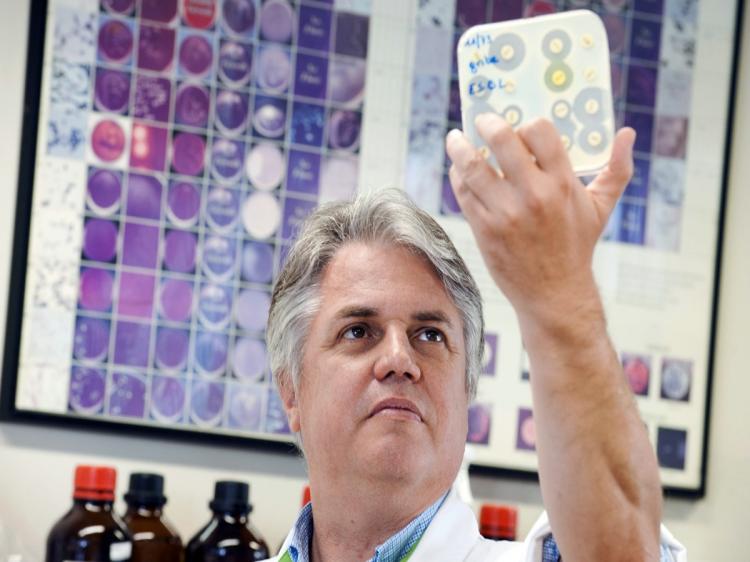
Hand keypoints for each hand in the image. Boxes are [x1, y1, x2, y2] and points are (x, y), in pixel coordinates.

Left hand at [445, 114, 634, 321]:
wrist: (554, 293)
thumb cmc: (576, 246)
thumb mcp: (601, 208)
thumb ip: (616, 169)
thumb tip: (626, 133)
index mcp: (563, 184)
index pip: (539, 132)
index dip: (527, 123)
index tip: (519, 125)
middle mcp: (534, 195)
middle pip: (501, 140)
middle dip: (487, 123)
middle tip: (482, 119)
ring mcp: (505, 212)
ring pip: (472, 166)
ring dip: (459, 146)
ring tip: (455, 138)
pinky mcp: (484, 228)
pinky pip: (463, 192)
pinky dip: (457, 176)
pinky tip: (458, 168)